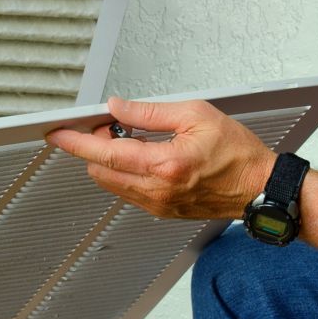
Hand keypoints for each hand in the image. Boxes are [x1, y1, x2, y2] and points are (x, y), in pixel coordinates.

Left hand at [46, 98, 277, 218]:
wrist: (261, 188)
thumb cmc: (238, 153)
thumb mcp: (195, 115)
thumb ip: (149, 112)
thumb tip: (116, 107)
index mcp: (164, 165)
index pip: (104, 153)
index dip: (74, 142)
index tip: (56, 133)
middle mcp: (157, 190)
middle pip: (100, 171)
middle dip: (94, 146)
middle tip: (108, 124)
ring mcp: (158, 204)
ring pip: (111, 182)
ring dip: (109, 160)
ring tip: (129, 138)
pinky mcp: (162, 211)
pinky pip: (128, 191)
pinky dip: (124, 172)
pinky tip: (141, 156)